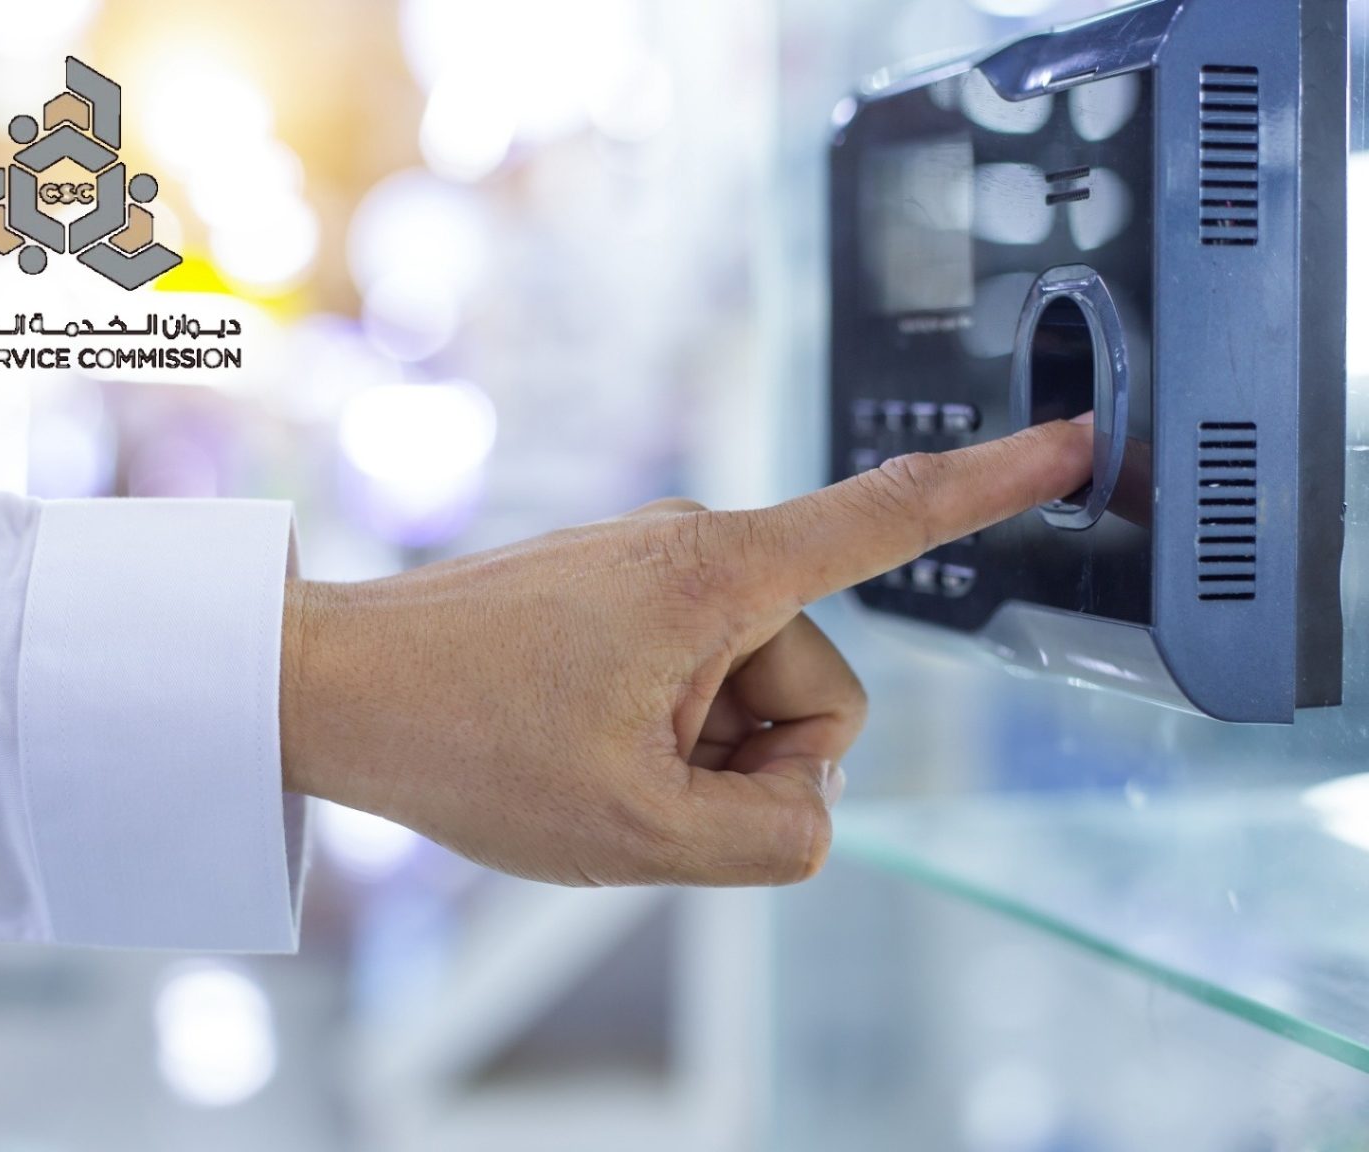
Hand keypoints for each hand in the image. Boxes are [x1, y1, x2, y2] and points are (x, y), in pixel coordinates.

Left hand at [280, 421, 1091, 887]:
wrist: (335, 685)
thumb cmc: (465, 742)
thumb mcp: (636, 831)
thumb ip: (775, 836)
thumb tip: (814, 809)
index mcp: (718, 575)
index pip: (889, 518)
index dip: (995, 486)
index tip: (1078, 440)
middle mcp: (697, 548)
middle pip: (817, 688)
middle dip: (754, 759)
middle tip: (641, 779)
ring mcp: (655, 570)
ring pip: (755, 695)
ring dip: (699, 753)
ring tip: (596, 760)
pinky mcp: (623, 594)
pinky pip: (697, 677)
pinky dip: (664, 731)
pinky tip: (580, 742)